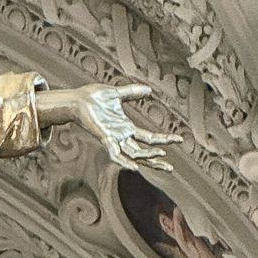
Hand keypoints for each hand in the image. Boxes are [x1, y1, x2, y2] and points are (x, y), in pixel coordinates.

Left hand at [42, 82, 182, 173]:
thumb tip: (149, 90)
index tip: (179, 140)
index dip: (164, 140)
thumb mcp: (118, 94)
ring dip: (146, 158)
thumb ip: (133, 93)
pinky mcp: (104, 137)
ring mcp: (113, 138)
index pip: (149, 139)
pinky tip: (134, 167)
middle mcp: (121, 137)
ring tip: (161, 157)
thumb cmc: (94, 98)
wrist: (78, 99)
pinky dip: (124, 161)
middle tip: (171, 167)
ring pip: (132, 154)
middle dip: (156, 160)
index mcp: (126, 128)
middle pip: (142, 153)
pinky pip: (115, 153)